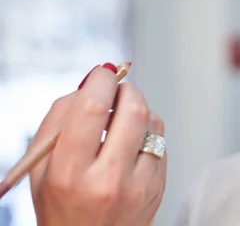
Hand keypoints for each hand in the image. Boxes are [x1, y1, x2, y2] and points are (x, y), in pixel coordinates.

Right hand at [28, 64, 166, 225]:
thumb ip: (60, 117)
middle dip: (126, 89)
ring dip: (139, 109)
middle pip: (133, 109)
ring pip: (153, 122)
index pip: (92, 109)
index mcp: (71, 174)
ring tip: (121, 121)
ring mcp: (140, 186)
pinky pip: (161, 142)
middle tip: (116, 90)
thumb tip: (94, 79)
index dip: (101, 80)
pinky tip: (130, 145)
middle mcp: (109, 180)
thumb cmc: (60, 201)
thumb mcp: (43, 165)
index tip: (103, 72)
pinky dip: (147, 132)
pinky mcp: (159, 188)